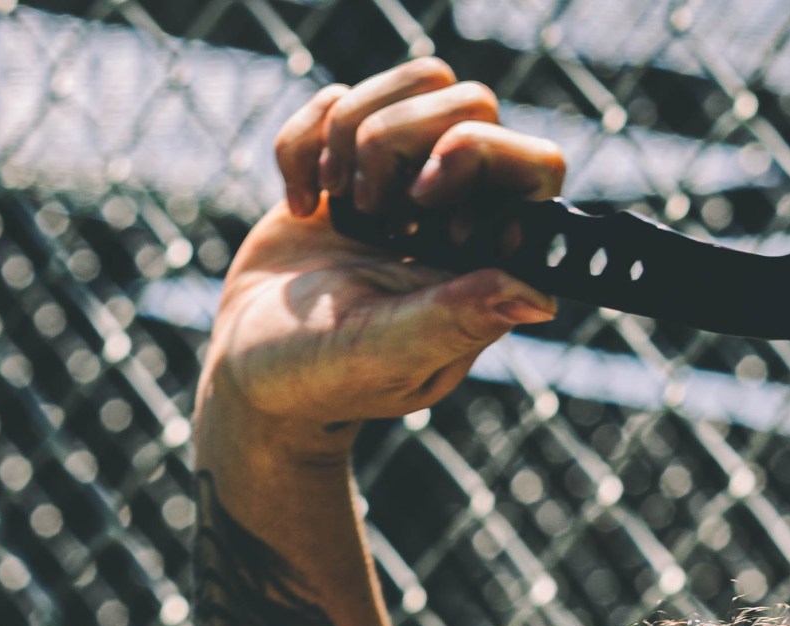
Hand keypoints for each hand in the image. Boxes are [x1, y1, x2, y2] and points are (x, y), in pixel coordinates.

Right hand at [197, 58, 566, 442]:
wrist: (250, 368)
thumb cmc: (322, 378)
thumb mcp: (384, 355)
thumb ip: (454, 320)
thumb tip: (539, 298)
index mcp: (487, 259)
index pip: (534, 166)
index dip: (482, 157)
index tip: (421, 202)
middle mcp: (458, 210)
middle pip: (471, 102)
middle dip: (402, 139)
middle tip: (368, 207)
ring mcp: (405, 178)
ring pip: (419, 83)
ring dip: (356, 130)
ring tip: (336, 201)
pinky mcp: (350, 159)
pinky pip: (341, 97)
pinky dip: (303, 142)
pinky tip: (301, 206)